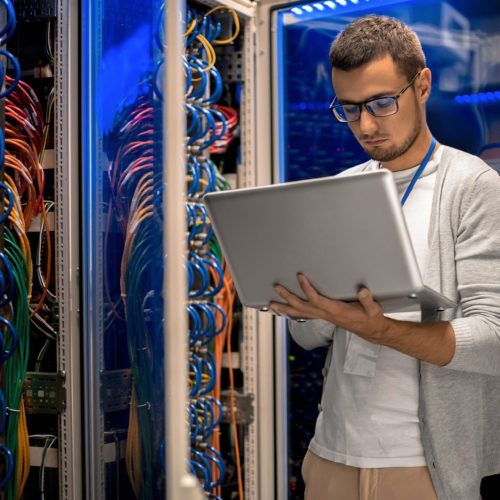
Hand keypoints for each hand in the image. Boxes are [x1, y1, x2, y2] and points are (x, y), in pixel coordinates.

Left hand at [270, 273, 389, 344]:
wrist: (370, 330)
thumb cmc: (370, 318)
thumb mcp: (373, 309)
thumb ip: (367, 300)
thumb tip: (363, 290)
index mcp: (335, 311)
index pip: (316, 299)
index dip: (307, 288)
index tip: (299, 276)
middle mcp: (325, 314)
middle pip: (301, 307)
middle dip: (287, 297)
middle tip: (276, 287)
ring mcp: (322, 316)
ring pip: (299, 313)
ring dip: (284, 308)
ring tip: (271, 303)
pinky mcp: (323, 316)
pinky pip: (303, 315)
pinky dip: (291, 312)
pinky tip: (283, 309)